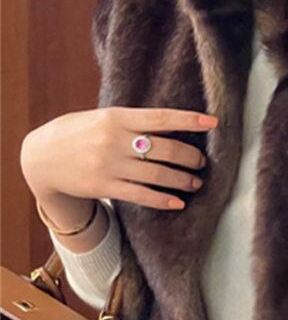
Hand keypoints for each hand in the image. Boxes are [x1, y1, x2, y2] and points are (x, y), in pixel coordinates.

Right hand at [20, 106, 217, 216]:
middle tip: (202, 162)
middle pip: (165, 149)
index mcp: (117, 117)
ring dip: (183, 180)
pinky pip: (141, 195)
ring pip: (157, 174)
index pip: (161, 118)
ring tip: (195, 182)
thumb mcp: (102, 119)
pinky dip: (163, 199)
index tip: (213, 122)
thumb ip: (132, 123)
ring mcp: (110, 165)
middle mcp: (115, 140)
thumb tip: (171, 126)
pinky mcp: (105, 187)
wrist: (42, 157)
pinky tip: (177, 202)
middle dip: (191, 157)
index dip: (189, 120)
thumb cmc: (79, 133)